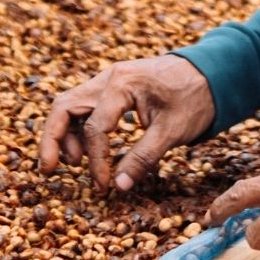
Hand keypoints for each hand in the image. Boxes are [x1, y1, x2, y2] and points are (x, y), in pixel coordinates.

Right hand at [38, 55, 214, 193]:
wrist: (211, 72)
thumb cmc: (194, 97)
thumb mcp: (172, 130)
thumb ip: (143, 158)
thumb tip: (117, 187)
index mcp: (122, 84)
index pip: (95, 127)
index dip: (96, 161)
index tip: (103, 186)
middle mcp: (109, 78)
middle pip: (64, 106)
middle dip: (53, 139)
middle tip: (48, 170)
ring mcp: (108, 80)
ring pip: (70, 105)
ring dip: (65, 134)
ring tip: (74, 164)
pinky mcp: (113, 88)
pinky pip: (84, 106)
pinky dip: (77, 127)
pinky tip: (84, 150)